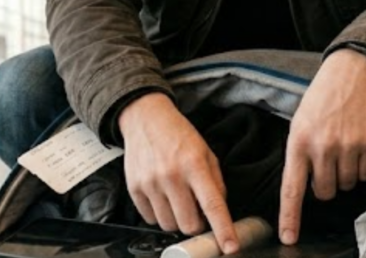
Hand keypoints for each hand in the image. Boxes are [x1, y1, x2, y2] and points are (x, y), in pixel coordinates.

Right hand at [118, 93, 239, 253]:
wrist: (145, 119)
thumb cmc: (179, 135)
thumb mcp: (206, 152)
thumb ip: (215, 183)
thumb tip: (219, 212)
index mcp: (195, 165)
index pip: (212, 204)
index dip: (223, 229)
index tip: (230, 247)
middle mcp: (171, 175)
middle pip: (189, 224)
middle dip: (197, 224)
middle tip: (197, 210)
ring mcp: (151, 183)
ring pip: (169, 225)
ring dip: (177, 220)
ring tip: (177, 199)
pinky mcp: (134, 189)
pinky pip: (150, 219)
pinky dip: (159, 214)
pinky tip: (162, 196)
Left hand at [279, 49, 365, 245]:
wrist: (351, 72)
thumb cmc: (321, 100)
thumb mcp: (299, 123)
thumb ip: (299, 155)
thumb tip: (304, 190)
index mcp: (298, 142)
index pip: (292, 189)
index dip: (290, 217)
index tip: (289, 239)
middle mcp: (322, 146)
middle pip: (325, 192)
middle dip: (326, 184)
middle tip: (327, 162)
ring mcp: (348, 145)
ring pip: (347, 185)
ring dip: (345, 174)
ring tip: (343, 147)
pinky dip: (362, 166)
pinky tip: (358, 144)